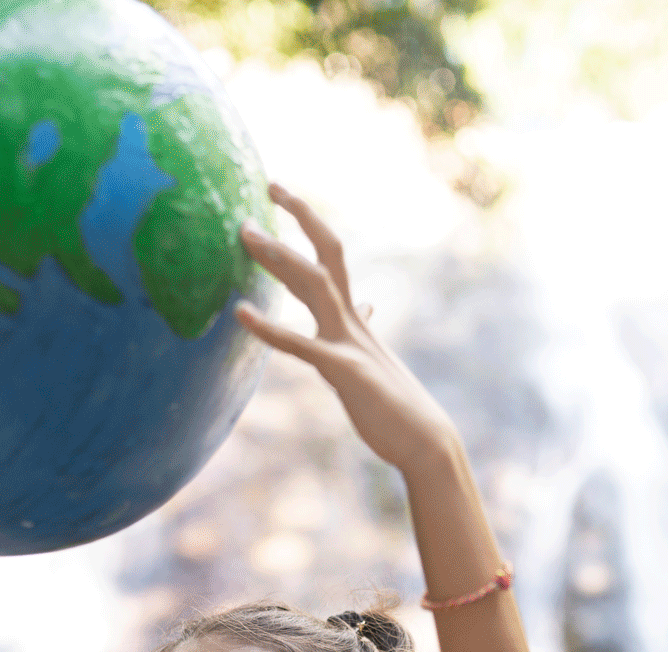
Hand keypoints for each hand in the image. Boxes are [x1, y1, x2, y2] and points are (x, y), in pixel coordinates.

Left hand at [235, 183, 460, 472]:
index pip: (329, 258)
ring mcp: (349, 343)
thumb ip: (362, 329)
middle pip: (323, 258)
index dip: (305, 225)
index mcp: (354, 319)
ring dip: (279, 258)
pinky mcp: (345, 371)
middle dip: (293, 224)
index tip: (280, 196)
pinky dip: (270, 329)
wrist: (426, 440)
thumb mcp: (373, 358)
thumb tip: (366, 306)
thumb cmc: (396, 405)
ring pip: (315, 285)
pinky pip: (301, 345)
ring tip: (246, 235)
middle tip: (261, 195)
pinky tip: (241, 314)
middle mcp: (351, 322)